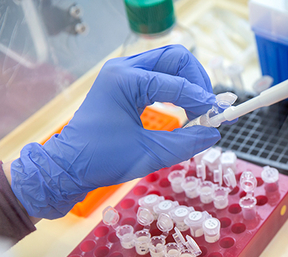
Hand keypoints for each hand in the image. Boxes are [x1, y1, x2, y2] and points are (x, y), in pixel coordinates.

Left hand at [10, 45, 220, 218]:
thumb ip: (186, 142)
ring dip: (189, 83)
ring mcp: (123, 73)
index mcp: (125, 80)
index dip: (202, 100)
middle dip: (198, 81)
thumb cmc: (101, 159)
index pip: (176, 83)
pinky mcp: (125, 83)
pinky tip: (184, 108)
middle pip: (175, 58)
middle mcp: (123, 69)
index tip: (219, 116)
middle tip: (210, 107)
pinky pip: (159, 75)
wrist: (68, 166)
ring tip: (200, 109)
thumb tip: (214, 133)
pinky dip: (177, 88)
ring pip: (169, 63)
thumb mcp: (149, 154)